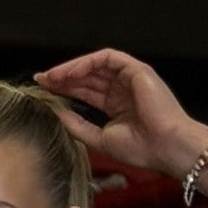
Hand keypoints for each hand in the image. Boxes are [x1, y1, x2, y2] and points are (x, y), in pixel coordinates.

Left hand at [30, 49, 205, 178]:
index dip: (65, 90)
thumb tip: (55, 112)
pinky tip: (70, 73)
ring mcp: (130, 78)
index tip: (44, 91)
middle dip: (63, 77)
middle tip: (42, 80)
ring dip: (72, 68)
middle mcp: (123, 89)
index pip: (86, 92)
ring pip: (95, 64)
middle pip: (87, 77)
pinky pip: (107, 58)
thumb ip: (77, 125)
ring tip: (52, 76)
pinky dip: (87, 63)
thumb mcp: (99, 138)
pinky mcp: (136, 69)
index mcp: (117, 106)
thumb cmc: (142, 149)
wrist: (166, 148)